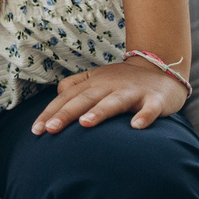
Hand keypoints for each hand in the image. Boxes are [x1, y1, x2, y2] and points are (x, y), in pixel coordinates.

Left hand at [32, 57, 187, 132]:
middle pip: (85, 99)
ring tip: (85, 124)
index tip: (36, 130)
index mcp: (94, 83)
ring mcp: (133, 92)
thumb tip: (57, 94)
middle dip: (66, 114)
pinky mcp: (155, 100)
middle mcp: (110, 86)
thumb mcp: (98, 78)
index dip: (51, 113)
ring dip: (100, 112)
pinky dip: (144, 116)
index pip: (67, 98)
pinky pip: (150, 109)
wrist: (162, 67)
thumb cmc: (124, 80)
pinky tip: (136, 127)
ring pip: (114, 102)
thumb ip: (77, 85)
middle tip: (50, 129)